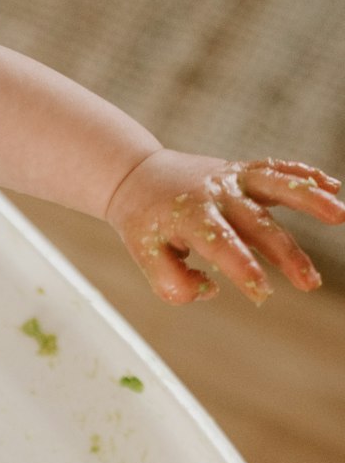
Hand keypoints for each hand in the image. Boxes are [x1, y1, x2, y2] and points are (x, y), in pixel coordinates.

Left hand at [105, 149, 344, 303]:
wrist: (138, 177)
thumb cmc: (145, 225)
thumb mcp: (144, 256)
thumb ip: (172, 282)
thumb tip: (210, 289)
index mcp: (189, 215)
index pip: (220, 244)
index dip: (242, 269)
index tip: (262, 293)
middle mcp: (216, 194)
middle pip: (257, 224)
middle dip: (286, 254)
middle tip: (310, 283)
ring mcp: (232, 179)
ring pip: (276, 185)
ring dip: (310, 199)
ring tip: (340, 216)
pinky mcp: (243, 171)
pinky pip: (277, 169)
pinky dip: (304, 175)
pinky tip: (333, 187)